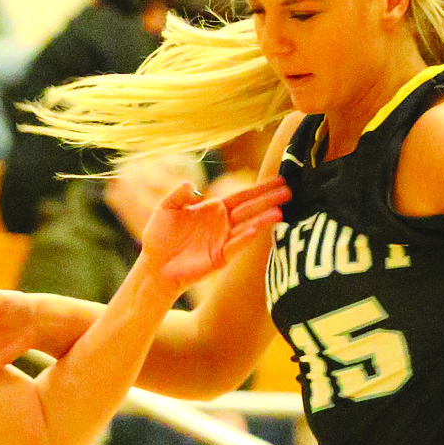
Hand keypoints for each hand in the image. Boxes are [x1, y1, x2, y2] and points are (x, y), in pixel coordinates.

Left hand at [139, 177, 289, 291]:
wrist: (154, 265)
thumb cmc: (159, 236)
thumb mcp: (166, 208)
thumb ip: (178, 194)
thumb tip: (191, 184)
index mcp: (214, 210)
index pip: (242, 196)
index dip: (259, 188)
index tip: (279, 180)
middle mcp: (223, 224)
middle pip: (250, 209)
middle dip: (268, 200)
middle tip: (289, 192)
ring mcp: (223, 241)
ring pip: (247, 227)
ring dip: (262, 220)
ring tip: (280, 211)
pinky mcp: (219, 258)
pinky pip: (234, 247)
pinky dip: (244, 239)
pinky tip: (255, 230)